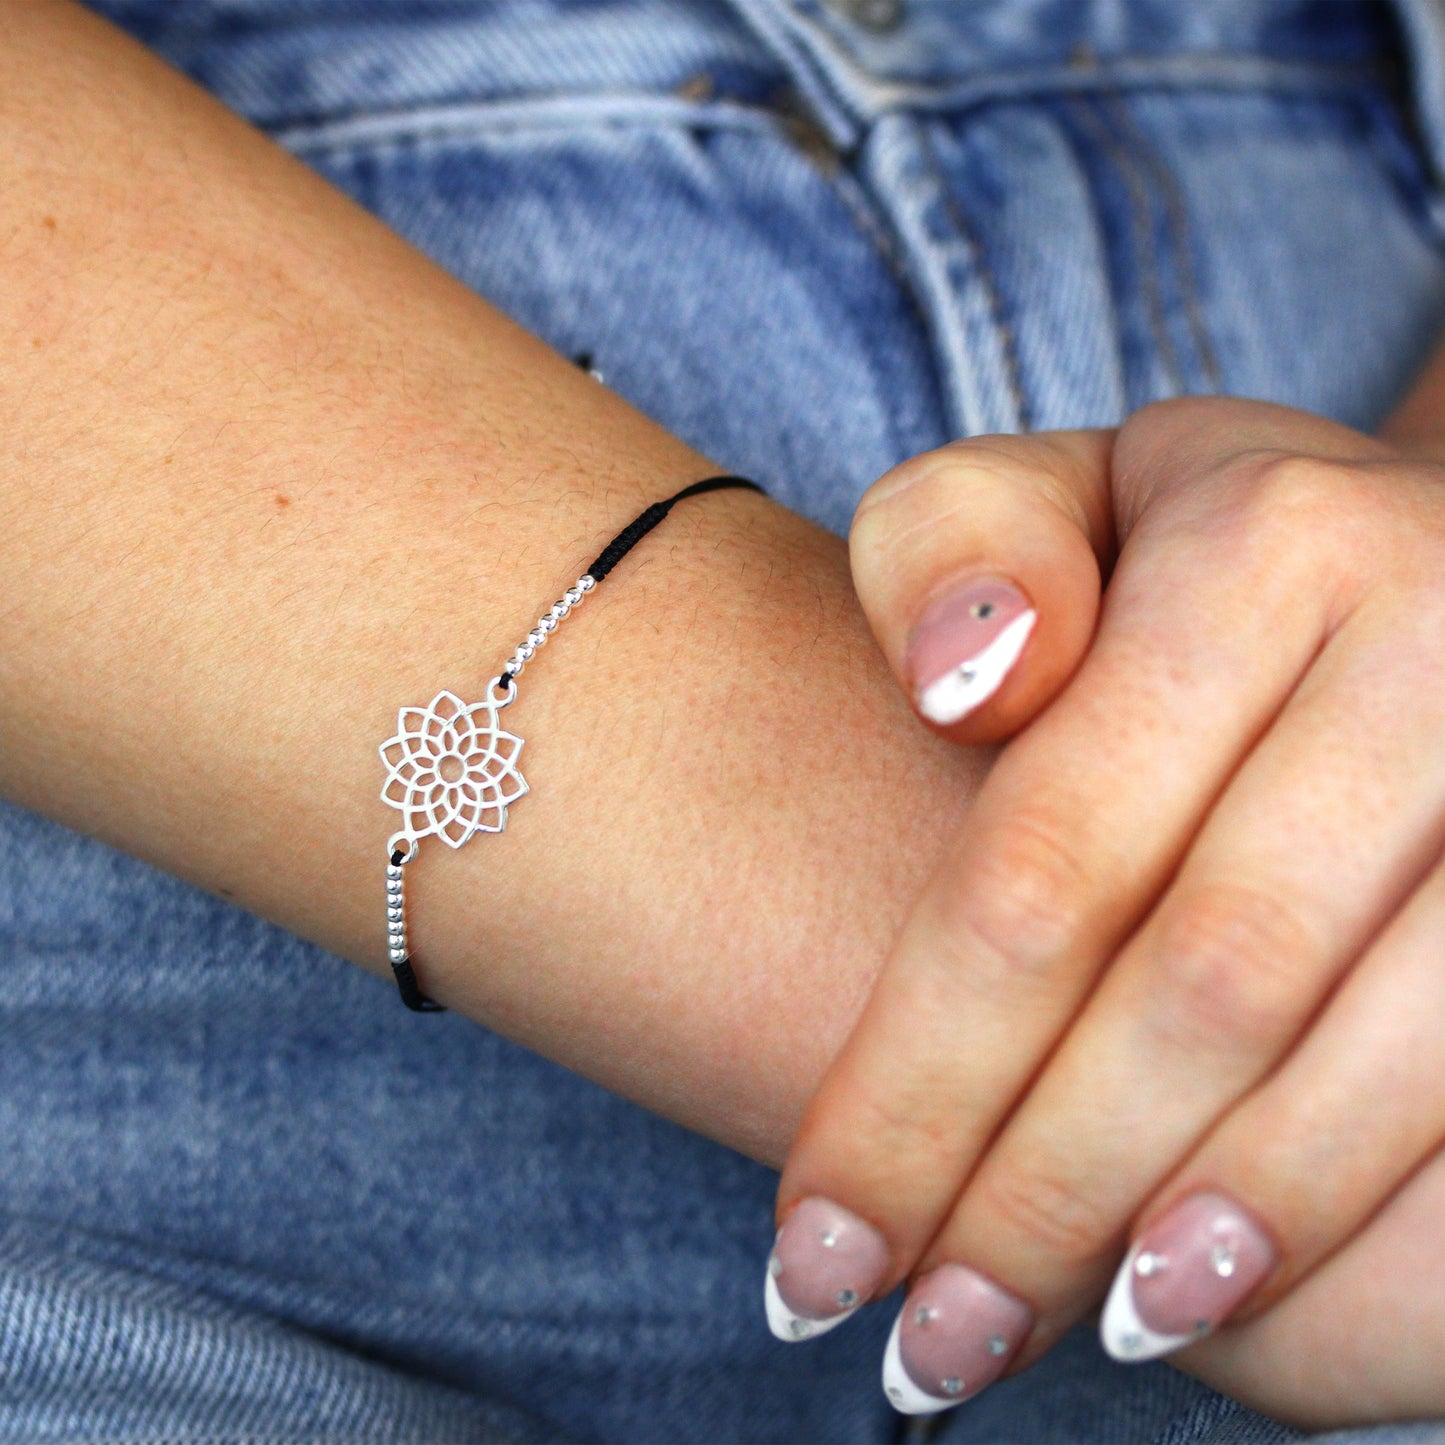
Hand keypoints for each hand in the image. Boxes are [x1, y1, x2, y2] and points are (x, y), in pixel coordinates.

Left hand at [763, 397, 1444, 1427]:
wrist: (1391, 568)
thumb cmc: (1162, 557)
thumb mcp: (1032, 502)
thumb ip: (954, 551)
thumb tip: (975, 689)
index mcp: (1270, 542)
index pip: (1046, 867)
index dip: (917, 1082)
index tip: (814, 1241)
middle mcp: (1442, 642)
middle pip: (1201, 988)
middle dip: (1035, 1194)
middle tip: (911, 1345)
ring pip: (1373, 1060)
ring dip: (1201, 1234)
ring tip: (1042, 1341)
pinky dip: (1346, 1204)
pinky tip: (1220, 1291)